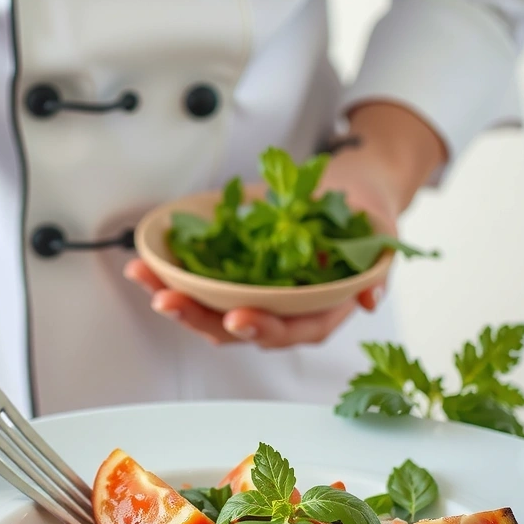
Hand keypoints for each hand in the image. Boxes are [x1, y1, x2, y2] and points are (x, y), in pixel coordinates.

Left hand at [124, 102, 445, 348]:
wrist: (350, 194)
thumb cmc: (365, 215)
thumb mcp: (381, 231)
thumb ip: (376, 265)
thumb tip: (369, 297)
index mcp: (320, 310)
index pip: (290, 330)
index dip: (262, 327)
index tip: (236, 318)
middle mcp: (283, 311)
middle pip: (237, 327)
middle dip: (198, 317)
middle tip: (166, 300)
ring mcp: (255, 296)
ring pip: (210, 311)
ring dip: (174, 298)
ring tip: (142, 277)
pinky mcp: (233, 279)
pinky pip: (199, 285)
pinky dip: (170, 276)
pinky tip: (144, 265)